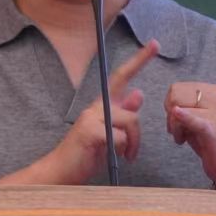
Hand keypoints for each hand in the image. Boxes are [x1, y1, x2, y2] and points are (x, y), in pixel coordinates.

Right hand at [45, 39, 160, 184]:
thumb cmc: (84, 155)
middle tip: (133, 154)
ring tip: (124, 158)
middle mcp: (95, 108)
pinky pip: (120, 137)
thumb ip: (122, 114)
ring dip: (132, 144)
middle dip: (137, 134)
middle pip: (132, 109)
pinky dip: (122, 150)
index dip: (139, 61)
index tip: (155, 44)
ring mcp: (91, 117)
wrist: (60, 172)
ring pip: (129, 121)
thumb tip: (138, 93)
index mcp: (101, 106)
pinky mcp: (90, 131)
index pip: (122, 77)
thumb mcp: (109, 134)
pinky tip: (114, 158)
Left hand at [165, 82, 215, 188]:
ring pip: (179, 110)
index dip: (170, 105)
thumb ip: (184, 107)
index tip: (176, 121)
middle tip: (178, 132)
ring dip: (175, 129)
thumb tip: (168, 102)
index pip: (177, 89)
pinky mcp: (215, 131)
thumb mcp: (198, 118)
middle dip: (170, 116)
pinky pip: (195, 121)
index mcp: (214, 92)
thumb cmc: (211, 141)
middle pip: (176, 97)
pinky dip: (184, 119)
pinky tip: (178, 118)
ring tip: (183, 139)